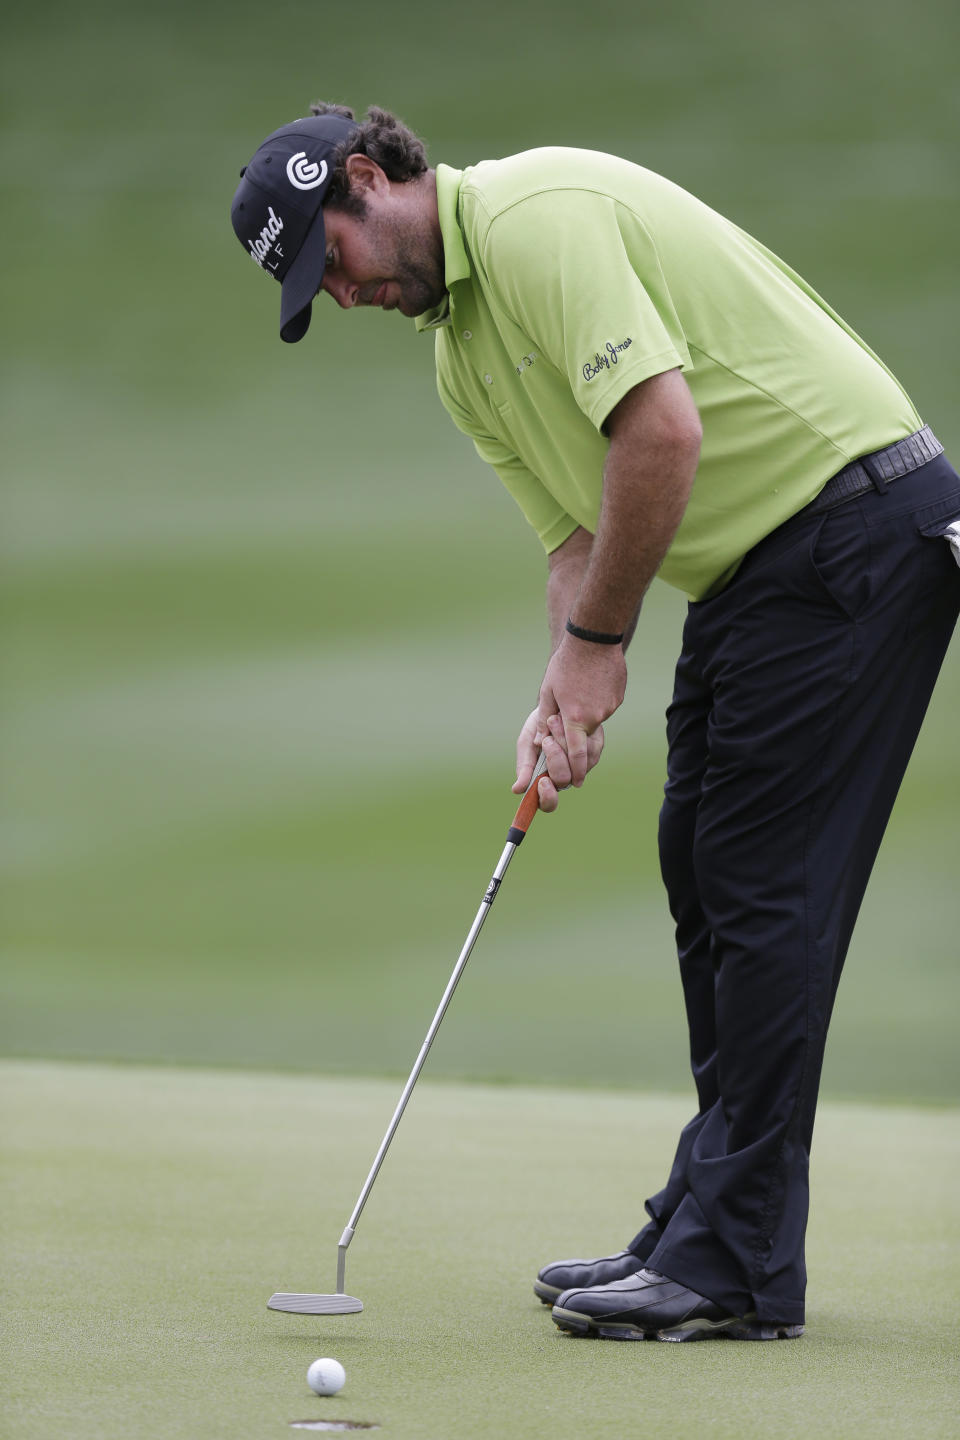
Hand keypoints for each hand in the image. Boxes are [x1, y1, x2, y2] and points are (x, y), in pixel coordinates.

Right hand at [512, 707, 605, 812]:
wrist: (556, 704)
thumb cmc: (538, 728)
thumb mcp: (527, 745)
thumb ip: (524, 767)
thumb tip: (516, 790)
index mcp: (546, 780)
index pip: (548, 802)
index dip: (547, 797)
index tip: (541, 782)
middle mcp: (566, 776)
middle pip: (563, 781)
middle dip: (554, 759)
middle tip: (546, 740)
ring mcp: (583, 766)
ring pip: (577, 765)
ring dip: (562, 741)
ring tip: (552, 722)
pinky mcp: (595, 750)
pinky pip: (588, 749)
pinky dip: (574, 733)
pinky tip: (564, 720)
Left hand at [537, 633, 624, 786]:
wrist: (593, 639)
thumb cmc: (565, 665)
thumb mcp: (548, 692)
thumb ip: (546, 720)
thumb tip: (539, 743)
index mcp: (574, 718)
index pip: (575, 754)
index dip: (575, 771)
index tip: (576, 783)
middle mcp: (595, 717)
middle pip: (585, 739)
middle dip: (577, 738)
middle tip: (571, 723)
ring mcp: (610, 708)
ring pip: (595, 723)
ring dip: (585, 716)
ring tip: (577, 691)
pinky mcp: (618, 699)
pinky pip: (605, 709)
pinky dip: (596, 703)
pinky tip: (590, 685)